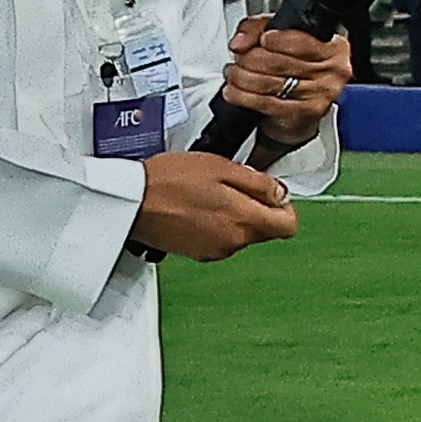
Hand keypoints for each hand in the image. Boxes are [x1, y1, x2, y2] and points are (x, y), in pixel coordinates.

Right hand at [135, 151, 297, 260]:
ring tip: (209, 194)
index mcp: (244, 221)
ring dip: (235, 216)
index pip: (287, 226)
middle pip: (265, 230)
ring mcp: (215, 251)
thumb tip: (280, 193)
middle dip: (257, 209)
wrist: (132, 202)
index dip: (283, 206)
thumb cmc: (169, 181)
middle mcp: (233, 242)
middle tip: (234, 187)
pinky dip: (216, 225)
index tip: (271, 193)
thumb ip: (258, 183)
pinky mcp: (198, 254)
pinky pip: (221, 239)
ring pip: (242, 234)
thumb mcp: (222, 167)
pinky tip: (197, 208)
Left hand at [222, 16, 352, 130]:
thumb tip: (241, 42)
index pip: (300, 41)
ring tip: (233, 73)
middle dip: (249, 59)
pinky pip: (265, 103)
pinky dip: (243, 96)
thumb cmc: (296, 67)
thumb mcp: (280, 36)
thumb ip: (257, 28)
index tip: (260, 40)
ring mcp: (320, 95)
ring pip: (269, 82)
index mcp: (333, 47)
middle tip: (238, 59)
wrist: (301, 109)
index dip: (273, 40)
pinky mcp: (304, 114)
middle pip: (280, 62)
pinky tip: (234, 91)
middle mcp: (332, 71)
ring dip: (242, 77)